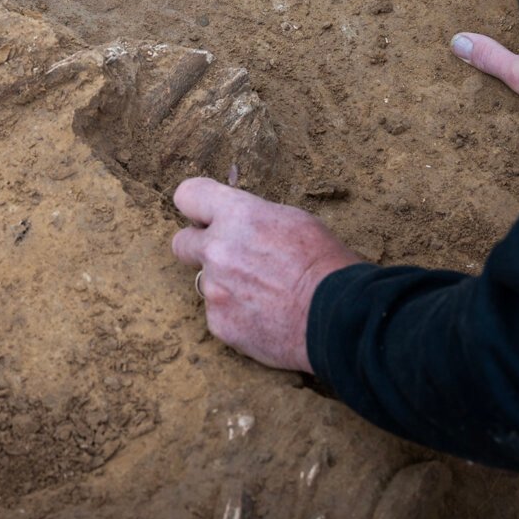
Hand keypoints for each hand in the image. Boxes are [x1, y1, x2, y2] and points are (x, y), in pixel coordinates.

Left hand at [170, 176, 362, 372]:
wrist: (337, 317)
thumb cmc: (324, 263)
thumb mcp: (292, 220)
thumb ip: (252, 218)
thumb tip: (236, 223)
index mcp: (236, 215)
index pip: (187, 195)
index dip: (196, 207)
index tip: (204, 216)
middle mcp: (217, 249)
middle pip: (181, 242)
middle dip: (201, 247)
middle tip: (231, 257)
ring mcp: (215, 289)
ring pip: (206, 282)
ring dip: (226, 285)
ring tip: (264, 293)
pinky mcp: (219, 323)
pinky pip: (218, 313)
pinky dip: (236, 314)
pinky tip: (265, 315)